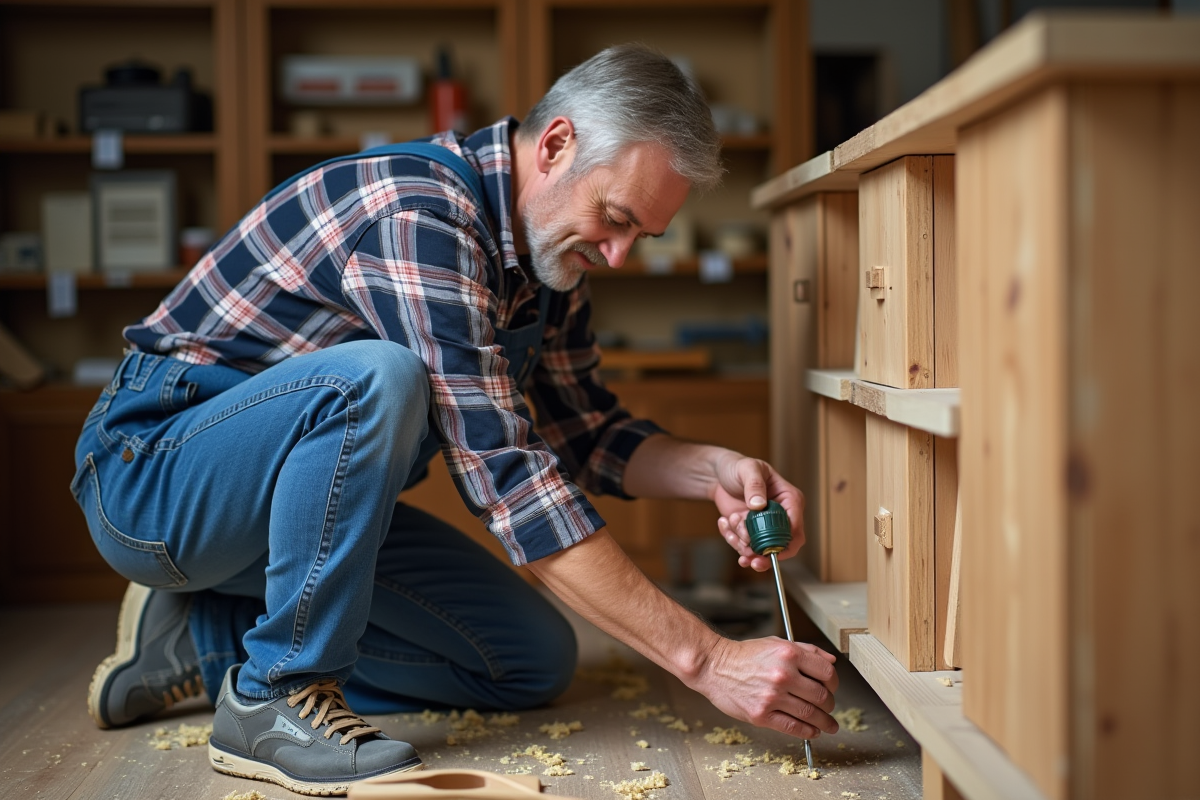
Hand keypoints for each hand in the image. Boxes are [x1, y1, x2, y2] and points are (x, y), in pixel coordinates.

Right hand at [691, 637, 838, 738]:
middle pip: (822, 696)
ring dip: (825, 722)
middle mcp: (783, 675)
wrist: (714, 666)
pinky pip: (793, 727)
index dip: (834, 683)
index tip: (832, 688)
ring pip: (810, 714)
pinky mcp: (761, 714)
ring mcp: (772, 696)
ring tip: (829, 725)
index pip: (827, 673)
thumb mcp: (776, 643)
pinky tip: (813, 731)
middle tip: (829, 708)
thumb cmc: (745, 655)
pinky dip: (808, 732)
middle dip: (830, 704)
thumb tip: (831, 662)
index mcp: (789, 654)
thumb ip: (806, 650)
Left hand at [711, 454, 804, 571]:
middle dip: (762, 554)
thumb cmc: (738, 467)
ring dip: (741, 542)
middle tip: (748, 559)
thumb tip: (759, 505)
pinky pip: (743, 546)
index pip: (795, 528)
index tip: (769, 552)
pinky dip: (731, 539)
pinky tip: (724, 521)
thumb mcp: (748, 469)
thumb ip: (754, 485)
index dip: (785, 544)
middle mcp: (781, 516)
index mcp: (790, 500)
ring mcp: (765, 526)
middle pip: (781, 546)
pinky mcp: (750, 532)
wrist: (719, 474)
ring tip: (729, 520)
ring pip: (759, 549)